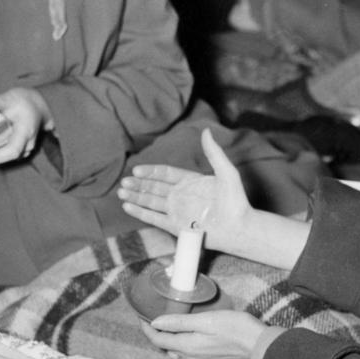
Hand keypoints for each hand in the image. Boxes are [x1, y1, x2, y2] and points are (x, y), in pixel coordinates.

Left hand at [0, 87, 52, 165]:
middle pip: (5, 157)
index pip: (12, 151)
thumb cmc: (25, 101)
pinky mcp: (18, 150)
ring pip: (4, 157)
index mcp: (26, 133)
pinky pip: (4, 154)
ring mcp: (24, 149)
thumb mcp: (9, 98)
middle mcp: (27, 145)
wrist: (37, 106)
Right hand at [117, 128, 251, 252]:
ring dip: (136, 197)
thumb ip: (214, 153)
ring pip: (151, 202)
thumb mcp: (226, 172)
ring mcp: (177, 212)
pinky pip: (154, 219)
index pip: (165, 174)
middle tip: (124, 183)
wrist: (238, 227)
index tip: (137, 170)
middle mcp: (181, 196)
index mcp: (190, 182)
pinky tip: (127, 207)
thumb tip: (206, 131)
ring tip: (121, 193)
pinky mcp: (176, 226)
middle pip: (154, 188)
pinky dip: (140, 213)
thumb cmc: (235, 200)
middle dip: (138, 185)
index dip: (151, 172)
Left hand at [141, 310, 266, 358]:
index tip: (142, 316)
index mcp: (187, 346)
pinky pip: (189, 355)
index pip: (158, 340)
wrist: (260, 345)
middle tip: (153, 317)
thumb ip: (179, 322)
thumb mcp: (206, 320)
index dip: (147, 328)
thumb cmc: (235, 328)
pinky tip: (189, 336)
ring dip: (169, 340)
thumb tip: (156, 322)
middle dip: (157, 334)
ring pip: (177, 352)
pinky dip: (182, 345)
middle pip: (166, 347)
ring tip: (169, 325)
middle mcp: (191, 357)